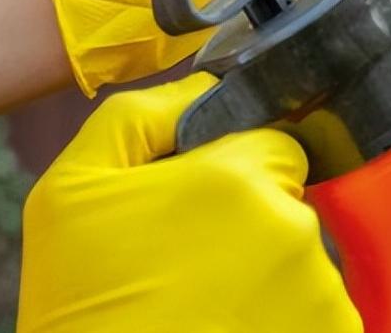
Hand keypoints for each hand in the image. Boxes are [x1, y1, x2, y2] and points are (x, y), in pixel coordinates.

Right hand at [18, 73, 359, 332]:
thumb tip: (203, 82)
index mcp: (238, 178)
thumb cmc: (82, 305)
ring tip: (207, 305)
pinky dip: (286, 318)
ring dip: (267, 273)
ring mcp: (319, 290)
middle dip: (250, 222)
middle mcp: (294, 227)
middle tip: (192, 266)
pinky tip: (232, 328)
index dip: (235, 172)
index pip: (275, 145)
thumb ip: (140, 116)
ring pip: (302, 257)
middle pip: (288, 199)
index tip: (201, 209)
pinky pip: (318, 309)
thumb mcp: (71, 191)